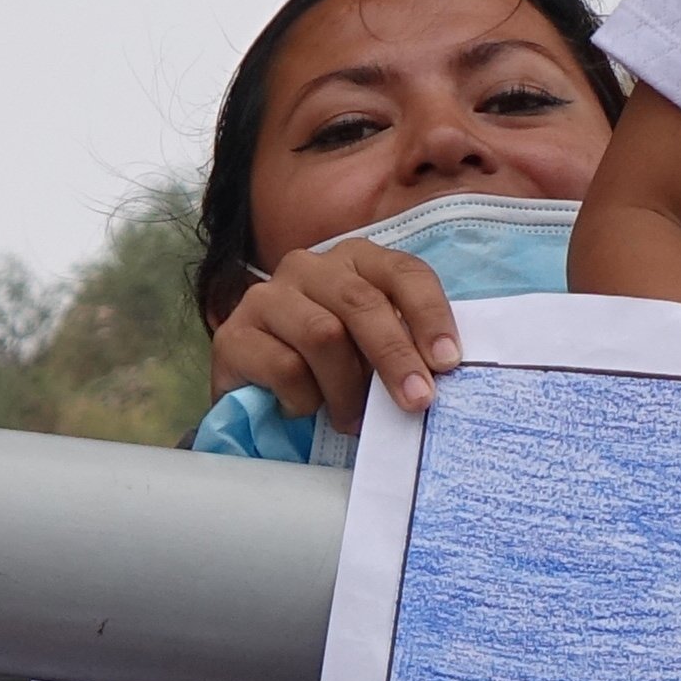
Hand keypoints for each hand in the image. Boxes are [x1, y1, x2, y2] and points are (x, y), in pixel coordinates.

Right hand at [214, 239, 462, 432]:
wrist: (261, 394)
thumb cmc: (333, 369)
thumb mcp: (374, 350)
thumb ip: (405, 345)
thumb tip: (441, 370)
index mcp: (355, 260)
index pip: (403, 272)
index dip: (429, 315)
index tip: (448, 361)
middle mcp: (309, 267)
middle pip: (362, 303)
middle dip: (394, 356)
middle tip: (416, 400)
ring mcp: (266, 296)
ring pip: (323, 335)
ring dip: (347, 388)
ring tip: (352, 419)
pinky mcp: (233, 333)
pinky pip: (285, 367)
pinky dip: (305, 399)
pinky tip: (304, 408)